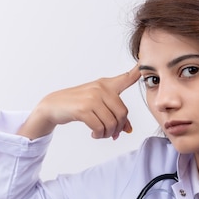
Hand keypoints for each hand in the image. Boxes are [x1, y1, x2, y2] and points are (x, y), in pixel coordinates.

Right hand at [17, 65, 140, 139]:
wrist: (54, 106)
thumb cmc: (77, 105)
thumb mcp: (98, 105)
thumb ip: (114, 114)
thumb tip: (128, 130)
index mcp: (106, 85)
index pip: (126, 78)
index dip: (137, 71)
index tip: (145, 63)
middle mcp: (101, 89)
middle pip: (122, 114)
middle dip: (118, 128)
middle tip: (111, 134)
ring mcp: (92, 98)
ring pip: (112, 123)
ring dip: (107, 134)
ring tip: (101, 134)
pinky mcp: (83, 109)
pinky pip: (100, 127)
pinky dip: (98, 135)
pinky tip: (94, 134)